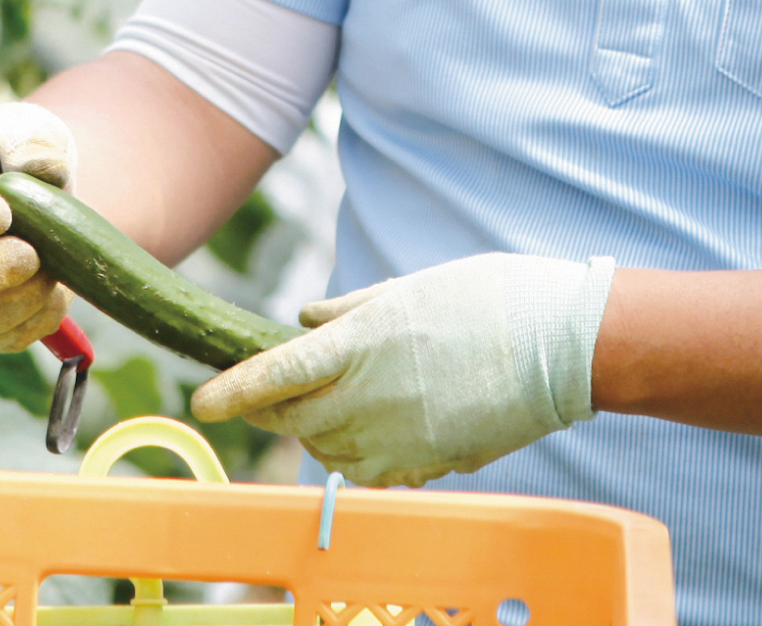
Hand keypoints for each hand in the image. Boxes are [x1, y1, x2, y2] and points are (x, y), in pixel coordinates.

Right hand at [0, 102, 77, 351]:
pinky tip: (55, 289)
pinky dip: (35, 320)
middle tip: (30, 256)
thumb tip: (37, 168)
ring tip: (52, 270)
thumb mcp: (25, 126)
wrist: (32, 185)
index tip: (4, 212)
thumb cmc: (13, 149)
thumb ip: (30, 140)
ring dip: (16, 302)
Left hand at [190, 252, 615, 486]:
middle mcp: (370, 397)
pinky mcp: (429, 465)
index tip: (201, 401)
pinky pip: (372, 472)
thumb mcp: (407, 289)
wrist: (561, 344)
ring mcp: (401, 438)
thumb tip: (304, 321)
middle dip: (278, 406)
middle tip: (279, 389)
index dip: (233, 390)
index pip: (276, 375)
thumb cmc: (487, 299)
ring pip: (330, 449)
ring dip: (320, 428)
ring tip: (341, 398)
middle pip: (296, 417)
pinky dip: (359, 454)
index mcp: (360, 343)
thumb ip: (348, 311)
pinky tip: (379, 425)